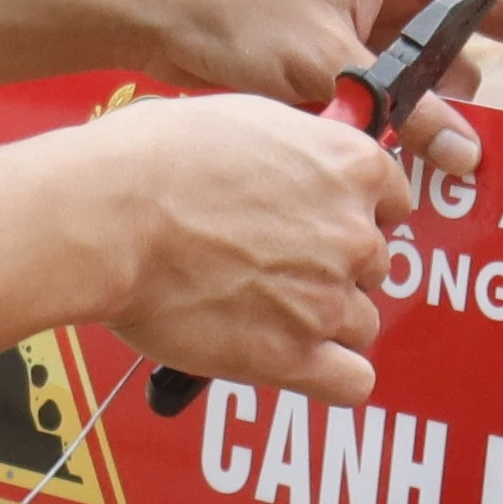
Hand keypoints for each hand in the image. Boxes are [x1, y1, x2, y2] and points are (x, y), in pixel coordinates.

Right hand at [69, 94, 403, 401]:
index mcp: (350, 164)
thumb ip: (294, 151)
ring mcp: (328, 299)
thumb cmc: (154, 161)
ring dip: (323, 322)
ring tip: (264, 312)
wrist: (111, 215)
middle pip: (373, 266)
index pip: (391, 201)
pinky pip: (351, 383)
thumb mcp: (245, 120)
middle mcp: (353, 233)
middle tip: (273, 265)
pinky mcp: (294, 355)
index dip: (353, 213)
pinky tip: (296, 362)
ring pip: (360, 324)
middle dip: (332, 268)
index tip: (321, 222)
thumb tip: (294, 168)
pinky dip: (329, 377)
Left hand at [133, 0, 502, 114]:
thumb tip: (472, 160)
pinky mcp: (347, 35)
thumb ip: (407, 116)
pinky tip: (411, 146)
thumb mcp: (332, 73)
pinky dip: (421, 105)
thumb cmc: (235, 16)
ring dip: (460, 97)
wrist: (153, 7)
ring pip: (451, 53)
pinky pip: (410, 71)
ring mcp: (374, 2)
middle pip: (496, 14)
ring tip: (454, 146)